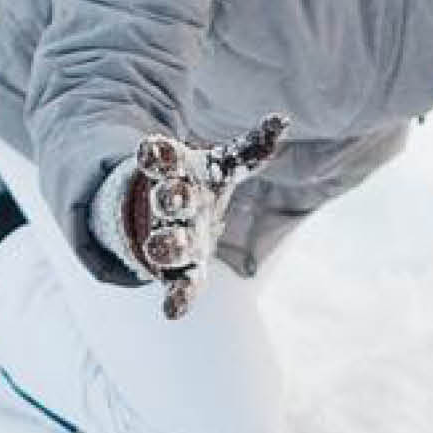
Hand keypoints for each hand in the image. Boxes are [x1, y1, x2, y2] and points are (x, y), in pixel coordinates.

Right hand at [110, 114, 288, 318]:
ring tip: (158, 250)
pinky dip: (176, 299)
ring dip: (164, 246)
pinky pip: (178, 287)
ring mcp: (172, 240)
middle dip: (168, 200)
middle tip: (169, 198)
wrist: (172, 223)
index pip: (160, 159)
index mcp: (175, 175)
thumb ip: (252, 149)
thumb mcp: (223, 167)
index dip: (156, 154)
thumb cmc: (200, 188)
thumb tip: (281, 120)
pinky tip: (173, 312)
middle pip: (166, 202)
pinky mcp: (180, 272)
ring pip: (165, 244)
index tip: (151, 149)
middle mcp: (169, 208)